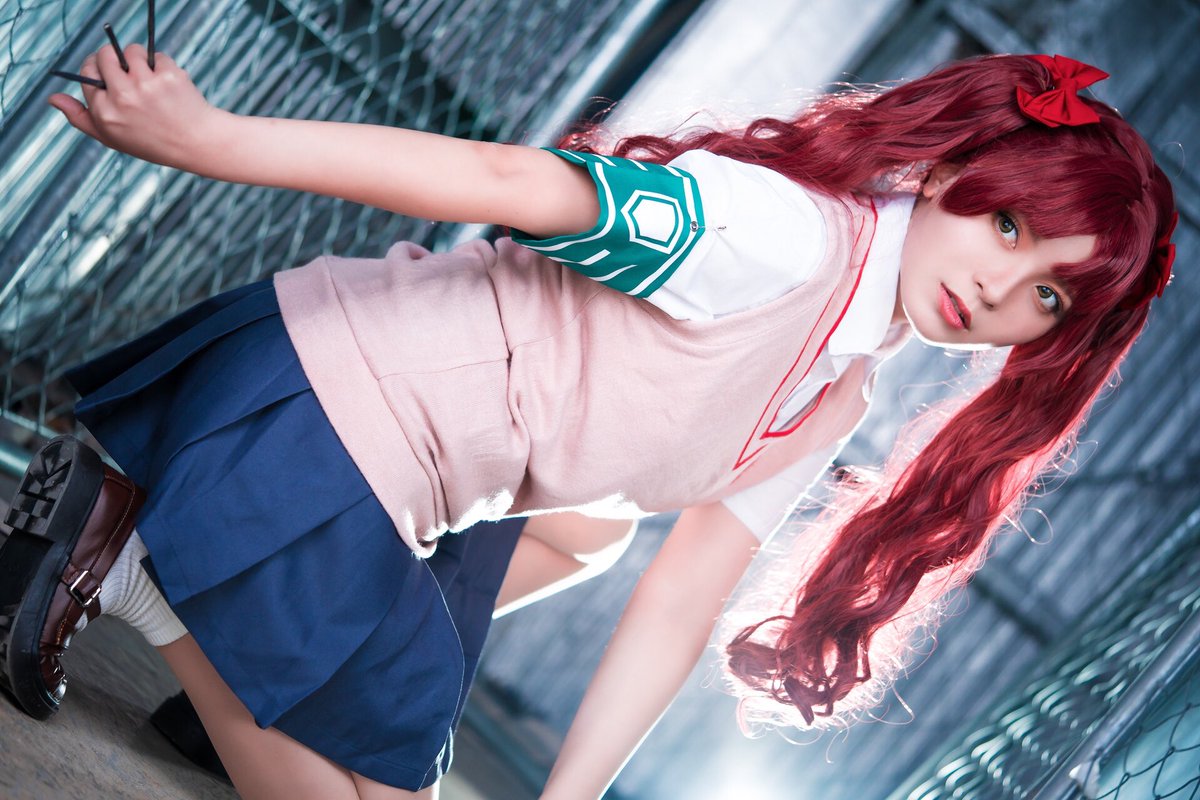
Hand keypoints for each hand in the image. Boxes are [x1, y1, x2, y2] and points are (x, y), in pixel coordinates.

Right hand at [48, 43, 226, 171]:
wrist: (197, 143)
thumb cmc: (152, 142)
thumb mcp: (112, 138)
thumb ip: (80, 118)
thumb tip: (53, 98)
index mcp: (104, 113)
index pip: (87, 73)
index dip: (98, 71)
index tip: (109, 76)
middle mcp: (122, 97)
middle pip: (104, 55)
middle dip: (114, 59)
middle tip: (127, 73)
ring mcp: (146, 85)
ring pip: (129, 50)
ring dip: (137, 59)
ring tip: (148, 79)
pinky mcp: (168, 76)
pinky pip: (155, 55)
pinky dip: (160, 65)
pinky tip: (167, 83)